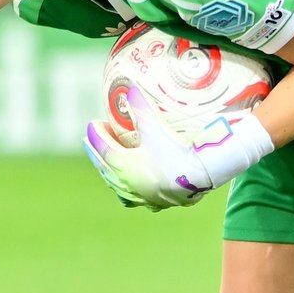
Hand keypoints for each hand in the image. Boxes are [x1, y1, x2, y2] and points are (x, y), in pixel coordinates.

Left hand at [81, 87, 212, 209]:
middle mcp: (128, 184)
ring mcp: (141, 197)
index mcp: (123, 165)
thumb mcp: (155, 126)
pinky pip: (136, 199)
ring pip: (118, 186)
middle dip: (97, 152)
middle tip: (91, 141)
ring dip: (110, 173)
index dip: (96, 134)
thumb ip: (141, 106)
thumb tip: (129, 88)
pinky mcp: (157, 204)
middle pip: (106, 167)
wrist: (202, 176)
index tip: (92, 124)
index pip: (103, 147)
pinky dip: (130, 193)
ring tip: (108, 166)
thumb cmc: (175, 150)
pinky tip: (133, 192)